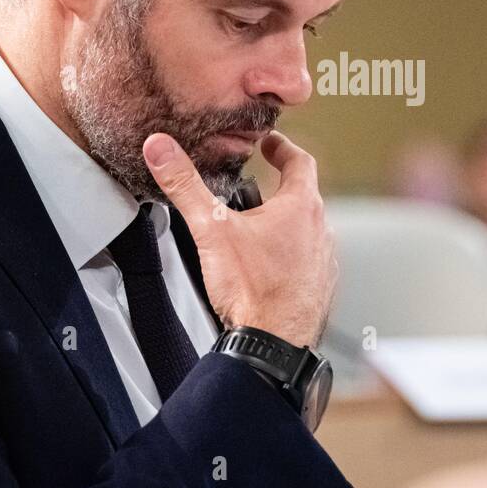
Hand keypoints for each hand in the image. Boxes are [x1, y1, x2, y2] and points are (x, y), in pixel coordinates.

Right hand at [142, 130, 335, 347]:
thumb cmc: (253, 290)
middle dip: (278, 188)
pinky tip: (266, 267)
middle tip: (256, 184)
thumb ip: (185, 186)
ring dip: (284, 224)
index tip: (271, 143)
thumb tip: (162, 151)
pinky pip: (307, 261)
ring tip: (256, 228)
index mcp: (301, 207)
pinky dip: (289, 255)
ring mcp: (323, 261)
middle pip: (302, 196)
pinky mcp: (319, 287)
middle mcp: (320, 231)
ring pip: (306, 230)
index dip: (283, 148)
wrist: (274, 345)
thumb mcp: (211, 229)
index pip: (300, 162)